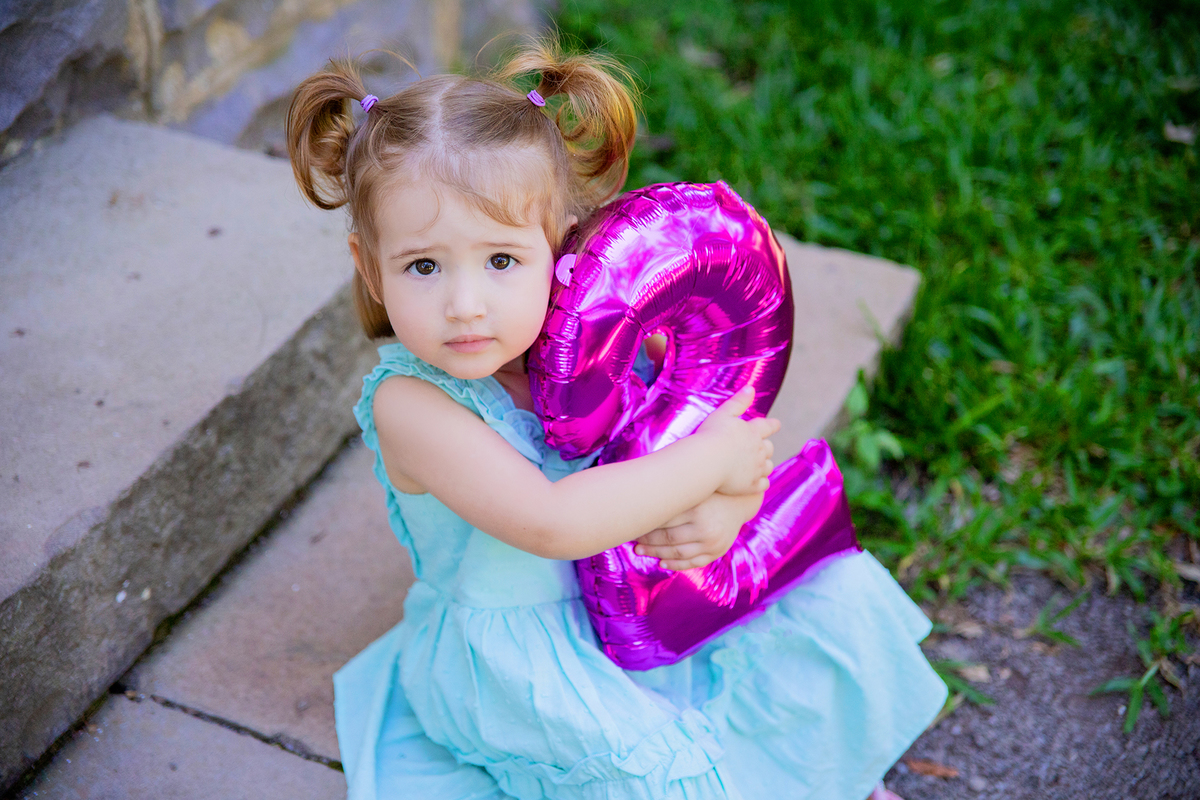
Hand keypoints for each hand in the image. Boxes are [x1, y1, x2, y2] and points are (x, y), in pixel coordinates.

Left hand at [635, 491, 764, 569]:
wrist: (740, 500)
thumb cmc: (710, 491)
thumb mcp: (693, 489)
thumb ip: (671, 495)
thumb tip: (639, 501)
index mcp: (696, 508)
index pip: (663, 521)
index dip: (645, 525)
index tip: (633, 524)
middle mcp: (705, 527)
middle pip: (668, 538)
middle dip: (647, 542)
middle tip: (633, 541)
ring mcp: (712, 542)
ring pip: (678, 553)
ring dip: (656, 554)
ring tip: (640, 551)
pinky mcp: (717, 551)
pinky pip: (692, 563)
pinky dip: (675, 564)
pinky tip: (661, 562)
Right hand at [696, 386, 778, 495]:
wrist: (708, 461)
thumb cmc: (711, 435)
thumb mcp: (723, 414)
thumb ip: (738, 402)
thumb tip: (751, 388)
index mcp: (754, 432)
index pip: (768, 426)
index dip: (772, 425)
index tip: (776, 424)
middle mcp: (760, 450)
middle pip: (769, 448)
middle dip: (767, 447)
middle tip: (764, 447)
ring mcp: (757, 468)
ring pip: (768, 466)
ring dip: (765, 465)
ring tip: (760, 466)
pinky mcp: (752, 485)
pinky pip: (762, 484)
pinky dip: (761, 482)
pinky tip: (758, 483)